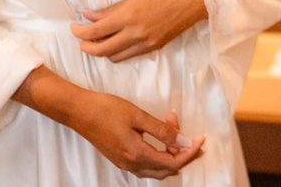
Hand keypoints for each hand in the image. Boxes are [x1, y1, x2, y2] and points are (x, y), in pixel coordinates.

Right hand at [69, 90, 204, 178]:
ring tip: (178, 133)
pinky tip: (161, 139)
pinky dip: (159, 155)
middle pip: (167, 169)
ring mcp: (124, 164)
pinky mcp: (120, 159)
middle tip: (193, 137)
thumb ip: (162, 130)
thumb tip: (183, 141)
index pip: (173, 162)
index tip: (201, 138)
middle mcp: (131, 164)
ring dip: (171, 155)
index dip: (190, 152)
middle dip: (184, 154)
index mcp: (137, 154)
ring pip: (156, 169)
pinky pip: (146, 166)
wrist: (79, 112)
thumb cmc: (107, 109)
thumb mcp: (138, 116)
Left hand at [71, 0, 208, 61]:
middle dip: (86, 46)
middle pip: (101, 50)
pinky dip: (118, 52)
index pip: (95, 31)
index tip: (74, 27)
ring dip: (102, 51)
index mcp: (129, 16)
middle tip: (81, 37)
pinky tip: (116, 42)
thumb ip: (112, 9)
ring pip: (115, 57)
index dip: (80, 31)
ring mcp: (146, 43)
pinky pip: (130, 55)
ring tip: (97, 40)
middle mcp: (136, 34)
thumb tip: (89, 16)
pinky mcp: (155, 47)